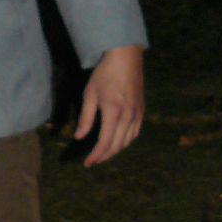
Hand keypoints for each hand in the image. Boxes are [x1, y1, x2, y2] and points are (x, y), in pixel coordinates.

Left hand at [75, 45, 144, 165]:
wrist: (125, 57)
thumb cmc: (104, 73)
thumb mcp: (90, 93)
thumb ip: (85, 118)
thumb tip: (79, 137)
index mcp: (113, 112)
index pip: (105, 143)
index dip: (96, 156)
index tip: (87, 163)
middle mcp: (128, 116)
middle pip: (117, 146)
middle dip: (104, 156)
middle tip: (93, 161)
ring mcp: (137, 114)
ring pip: (127, 142)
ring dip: (115, 150)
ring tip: (103, 153)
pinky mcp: (142, 111)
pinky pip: (135, 133)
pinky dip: (125, 141)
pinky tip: (117, 141)